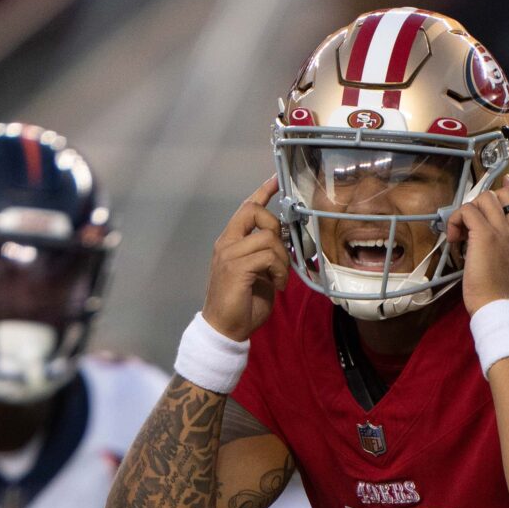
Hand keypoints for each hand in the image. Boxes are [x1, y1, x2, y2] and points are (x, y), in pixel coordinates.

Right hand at [202, 176, 289, 341]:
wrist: (224, 329)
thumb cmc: (242, 304)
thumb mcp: (258, 273)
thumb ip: (266, 254)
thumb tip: (284, 244)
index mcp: (230, 242)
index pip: (246, 208)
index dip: (262, 191)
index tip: (276, 178)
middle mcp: (226, 243)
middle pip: (254, 211)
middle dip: (275, 225)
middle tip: (282, 252)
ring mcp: (229, 254)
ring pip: (267, 237)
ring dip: (282, 258)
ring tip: (281, 278)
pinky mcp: (236, 267)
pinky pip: (268, 255)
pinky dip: (280, 270)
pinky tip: (278, 284)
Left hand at [447, 178, 508, 313]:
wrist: (499, 307)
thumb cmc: (501, 295)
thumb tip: (495, 245)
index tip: (503, 183)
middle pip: (502, 194)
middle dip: (481, 202)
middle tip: (469, 221)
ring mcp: (501, 231)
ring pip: (484, 198)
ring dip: (468, 210)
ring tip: (461, 232)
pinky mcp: (484, 235)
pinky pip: (467, 210)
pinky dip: (456, 220)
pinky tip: (454, 238)